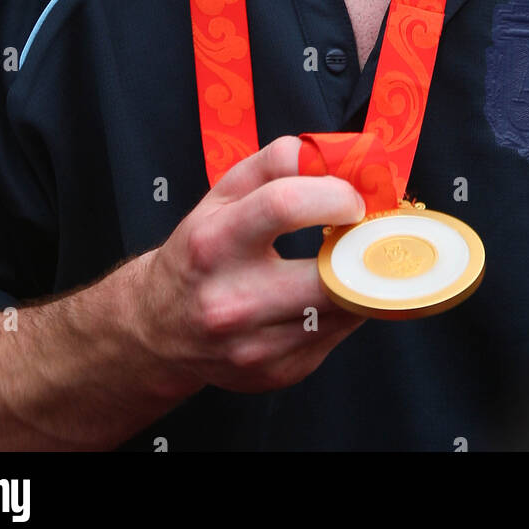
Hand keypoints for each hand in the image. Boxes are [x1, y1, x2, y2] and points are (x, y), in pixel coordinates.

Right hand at [132, 136, 367, 395]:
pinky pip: (337, 333)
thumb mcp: (223, 194)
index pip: (285, 205)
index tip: (353, 197)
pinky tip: (331, 291)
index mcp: (213, 243)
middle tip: (369, 229)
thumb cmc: (201, 249)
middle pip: (327, 272)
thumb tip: (337, 155)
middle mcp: (231, 301)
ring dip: (361, 278)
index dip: (333, 194)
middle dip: (362, 246)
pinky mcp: (279, 373)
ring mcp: (256, 346)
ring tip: (354, 257)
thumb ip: (277, 162)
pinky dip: (346, 308)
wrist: (159, 329)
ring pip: (344, 308)